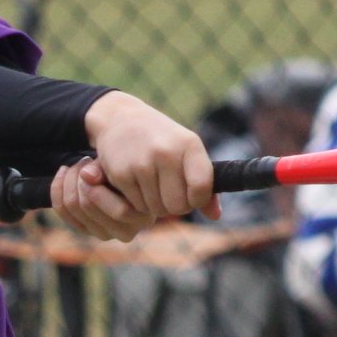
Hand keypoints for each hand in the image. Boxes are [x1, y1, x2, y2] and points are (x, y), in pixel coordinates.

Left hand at [47, 159, 145, 240]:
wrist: (125, 174)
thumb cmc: (128, 168)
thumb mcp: (121, 166)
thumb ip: (107, 170)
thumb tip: (85, 176)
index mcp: (141, 218)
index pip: (118, 210)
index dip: (99, 185)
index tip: (92, 161)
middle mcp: (124, 232)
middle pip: (89, 207)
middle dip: (80, 178)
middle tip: (84, 161)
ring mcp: (104, 234)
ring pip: (74, 209)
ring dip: (69, 181)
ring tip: (78, 165)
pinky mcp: (87, 231)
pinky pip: (64, 213)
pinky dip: (58, 190)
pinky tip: (63, 171)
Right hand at [80, 91, 213, 224]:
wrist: (121, 120)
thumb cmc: (162, 140)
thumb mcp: (186, 151)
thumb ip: (203, 182)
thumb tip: (215, 216)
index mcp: (189, 144)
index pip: (201, 187)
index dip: (198, 200)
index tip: (192, 196)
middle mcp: (166, 152)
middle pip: (178, 206)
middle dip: (176, 207)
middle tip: (170, 194)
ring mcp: (142, 164)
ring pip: (156, 210)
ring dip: (156, 206)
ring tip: (153, 188)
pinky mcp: (122, 174)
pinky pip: (137, 206)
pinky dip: (139, 203)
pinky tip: (138, 185)